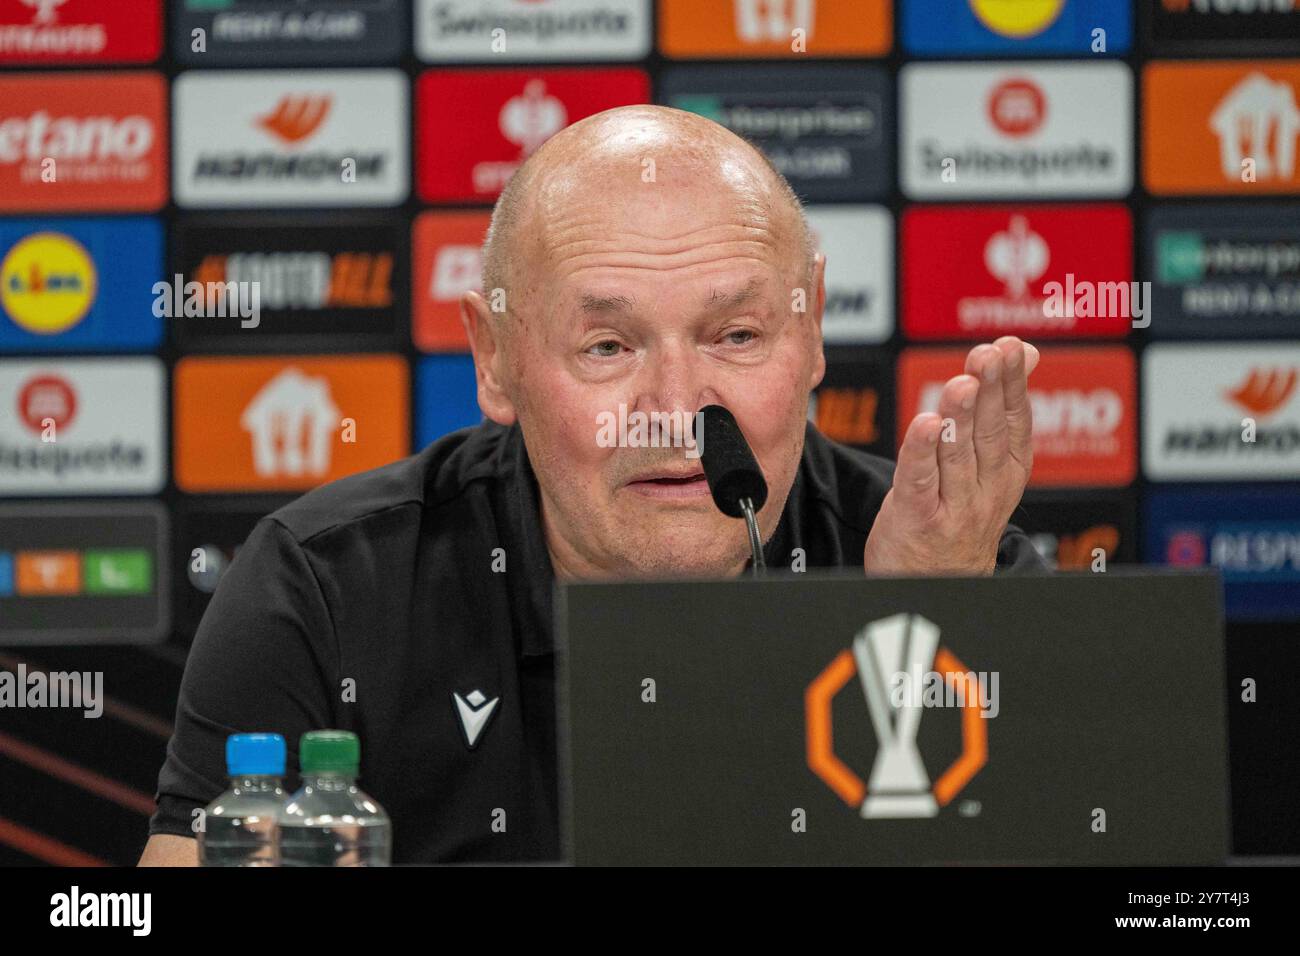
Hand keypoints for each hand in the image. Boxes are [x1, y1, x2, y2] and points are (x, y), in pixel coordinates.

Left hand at [864, 336, 1038, 575]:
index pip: (1014, 420)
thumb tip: (1023, 351)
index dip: (1013, 383)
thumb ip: (1001, 407)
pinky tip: (923, 425)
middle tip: (987, 355)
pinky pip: (919, 481)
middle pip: (989, 432)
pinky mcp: (918, 520)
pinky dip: (921, 452)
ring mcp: (954, 507)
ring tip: (961, 384)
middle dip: (989, 390)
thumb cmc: (960, 511)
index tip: (1010, 348)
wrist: (939, 582)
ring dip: (959, 416)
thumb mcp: (991, 462)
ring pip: (957, 455)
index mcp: (1008, 470)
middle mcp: (987, 489)